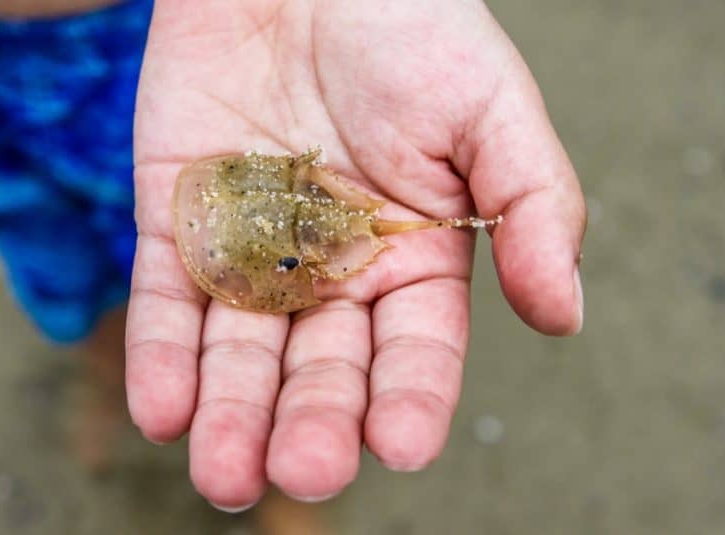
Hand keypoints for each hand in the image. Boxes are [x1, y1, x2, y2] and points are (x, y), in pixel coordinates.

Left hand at [127, 0, 584, 509]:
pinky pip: (166, 297)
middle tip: (302, 473)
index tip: (403, 447)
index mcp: (411, 258)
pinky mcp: (179, 223)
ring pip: (238, 351)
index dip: (412, 399)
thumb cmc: (406, 24)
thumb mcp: (491, 108)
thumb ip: (534, 208)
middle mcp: (328, 271)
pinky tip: (162, 411)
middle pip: (320, 367)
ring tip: (224, 476)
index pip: (415, 350)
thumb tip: (564, 316)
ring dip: (228, 415)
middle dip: (311, 423)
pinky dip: (160, 354)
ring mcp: (250, 252)